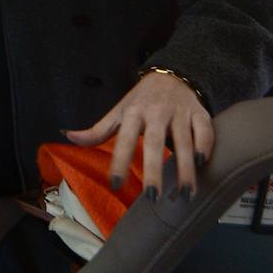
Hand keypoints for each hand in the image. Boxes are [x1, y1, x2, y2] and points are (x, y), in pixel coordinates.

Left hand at [64, 72, 213, 198]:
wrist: (172, 74)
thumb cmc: (141, 100)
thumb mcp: (118, 111)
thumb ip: (97, 130)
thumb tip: (67, 136)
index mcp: (133, 112)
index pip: (123, 139)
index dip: (119, 161)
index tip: (115, 185)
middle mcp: (157, 112)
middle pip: (155, 143)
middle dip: (154, 170)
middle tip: (153, 197)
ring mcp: (180, 112)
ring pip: (184, 141)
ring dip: (185, 169)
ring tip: (185, 194)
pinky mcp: (200, 113)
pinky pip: (205, 131)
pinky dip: (205, 146)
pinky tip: (203, 165)